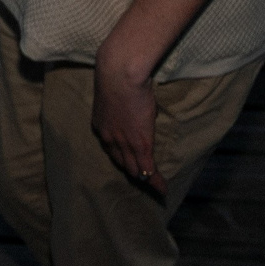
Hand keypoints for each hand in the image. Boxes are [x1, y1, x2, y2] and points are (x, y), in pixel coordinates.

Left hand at [91, 48, 165, 193]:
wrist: (119, 74)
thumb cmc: (119, 75)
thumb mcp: (116, 93)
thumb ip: (124, 104)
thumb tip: (137, 103)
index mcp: (101, 126)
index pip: (112, 149)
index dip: (122, 157)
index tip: (129, 163)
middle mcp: (108, 139)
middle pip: (121, 163)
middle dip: (131, 172)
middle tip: (142, 180)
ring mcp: (124, 143)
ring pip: (133, 169)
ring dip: (143, 179)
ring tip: (153, 188)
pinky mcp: (140, 145)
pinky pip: (147, 169)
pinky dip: (155, 182)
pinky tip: (162, 191)